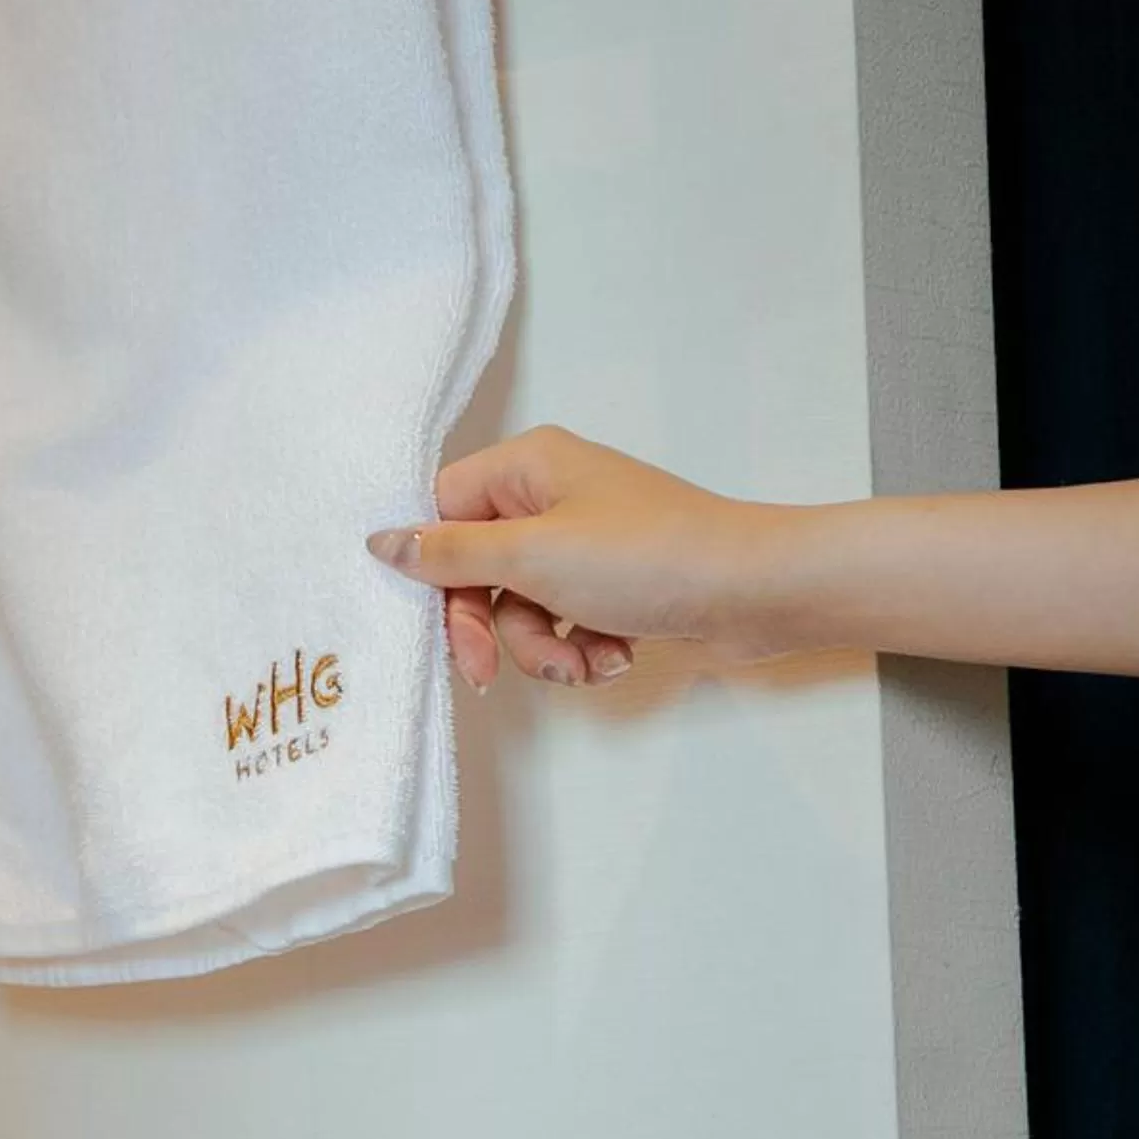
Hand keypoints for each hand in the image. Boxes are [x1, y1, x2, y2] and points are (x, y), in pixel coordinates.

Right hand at [366, 426, 781, 691]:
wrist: (757, 592)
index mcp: (527, 468)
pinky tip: (614, 657)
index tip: (433, 618)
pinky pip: (563, 621)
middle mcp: (550, 497)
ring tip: (584, 662)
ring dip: (542, 648)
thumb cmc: (648, 558)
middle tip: (489, 670)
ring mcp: (583, 542)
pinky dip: (581, 648)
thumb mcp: (532, 556)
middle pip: (475, 571)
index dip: (432, 569)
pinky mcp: (612, 584)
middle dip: (490, 629)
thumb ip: (448, 553)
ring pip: (519, 607)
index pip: (441, 511)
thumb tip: (381, 540)